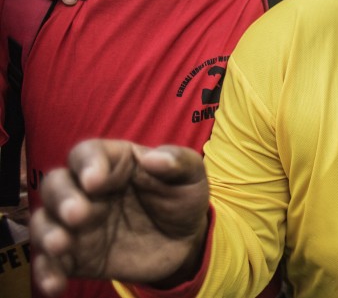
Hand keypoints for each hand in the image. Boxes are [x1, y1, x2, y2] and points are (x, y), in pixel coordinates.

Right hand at [30, 139, 209, 296]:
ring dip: (47, 233)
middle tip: (77, 215)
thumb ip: (178, 162)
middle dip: (62, 198)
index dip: (87, 164)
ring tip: (61, 245)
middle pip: (56, 184)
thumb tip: (154, 158)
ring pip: (46, 221)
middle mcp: (87, 191)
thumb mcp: (191, 176)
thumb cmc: (182, 198)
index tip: (95, 181)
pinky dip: (47, 273)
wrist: (184, 242)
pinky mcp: (76, 256)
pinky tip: (55, 284)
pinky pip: (51, 263)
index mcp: (114, 163)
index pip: (87, 153)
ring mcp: (78, 224)